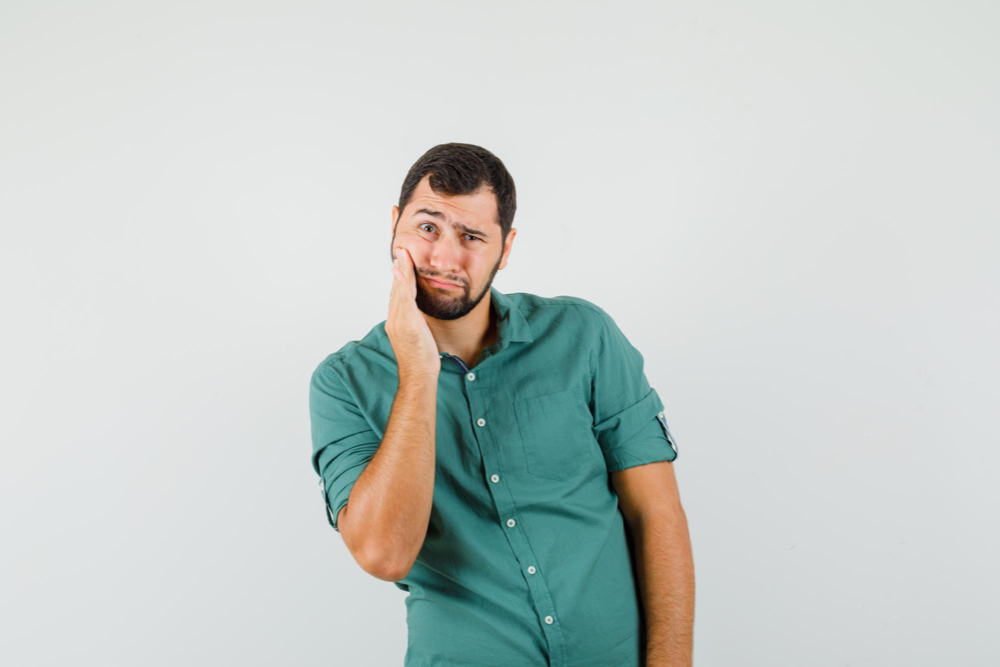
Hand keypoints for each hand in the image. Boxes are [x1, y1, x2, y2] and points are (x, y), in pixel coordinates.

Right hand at [387, 247, 439, 380]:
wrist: (418, 376)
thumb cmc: (421, 360)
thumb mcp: (419, 336)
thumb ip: (417, 323)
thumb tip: (420, 317)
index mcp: (398, 321)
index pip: (399, 294)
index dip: (401, 277)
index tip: (402, 262)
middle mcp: (395, 319)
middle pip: (397, 289)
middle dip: (399, 269)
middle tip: (401, 250)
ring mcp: (399, 321)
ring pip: (399, 291)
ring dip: (400, 271)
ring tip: (402, 255)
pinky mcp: (406, 324)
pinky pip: (403, 300)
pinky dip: (401, 285)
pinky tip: (401, 272)